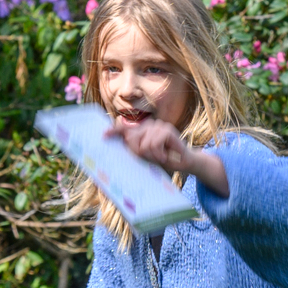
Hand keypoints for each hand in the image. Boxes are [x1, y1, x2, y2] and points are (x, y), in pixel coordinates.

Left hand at [110, 115, 228, 195]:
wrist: (184, 163)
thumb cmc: (164, 160)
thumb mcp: (146, 156)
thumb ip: (135, 151)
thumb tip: (120, 149)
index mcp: (141, 131)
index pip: (124, 129)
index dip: (114, 132)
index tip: (103, 136)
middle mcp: (148, 125)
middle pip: (131, 139)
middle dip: (138, 152)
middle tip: (151, 158)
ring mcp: (158, 125)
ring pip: (143, 144)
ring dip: (151, 156)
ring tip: (160, 157)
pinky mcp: (166, 129)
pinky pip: (153, 144)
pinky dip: (158, 154)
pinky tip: (166, 155)